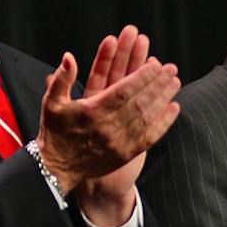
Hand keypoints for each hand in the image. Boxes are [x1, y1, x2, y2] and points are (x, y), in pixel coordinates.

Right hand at [36, 26, 181, 199]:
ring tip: (175, 82)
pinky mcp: (126, 154)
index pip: (122, 90)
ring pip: (147, 117)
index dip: (141, 76)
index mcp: (91, 112)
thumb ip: (61, 80)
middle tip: (171, 68)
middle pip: (139, 101)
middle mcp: (108, 127)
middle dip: (157, 84)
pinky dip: (163, 122)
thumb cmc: (55, 132)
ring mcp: (119, 142)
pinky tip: (174, 108)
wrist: (58, 169)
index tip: (155, 64)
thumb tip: (68, 57)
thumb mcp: (51, 103)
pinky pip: (149, 137)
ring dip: (163, 98)